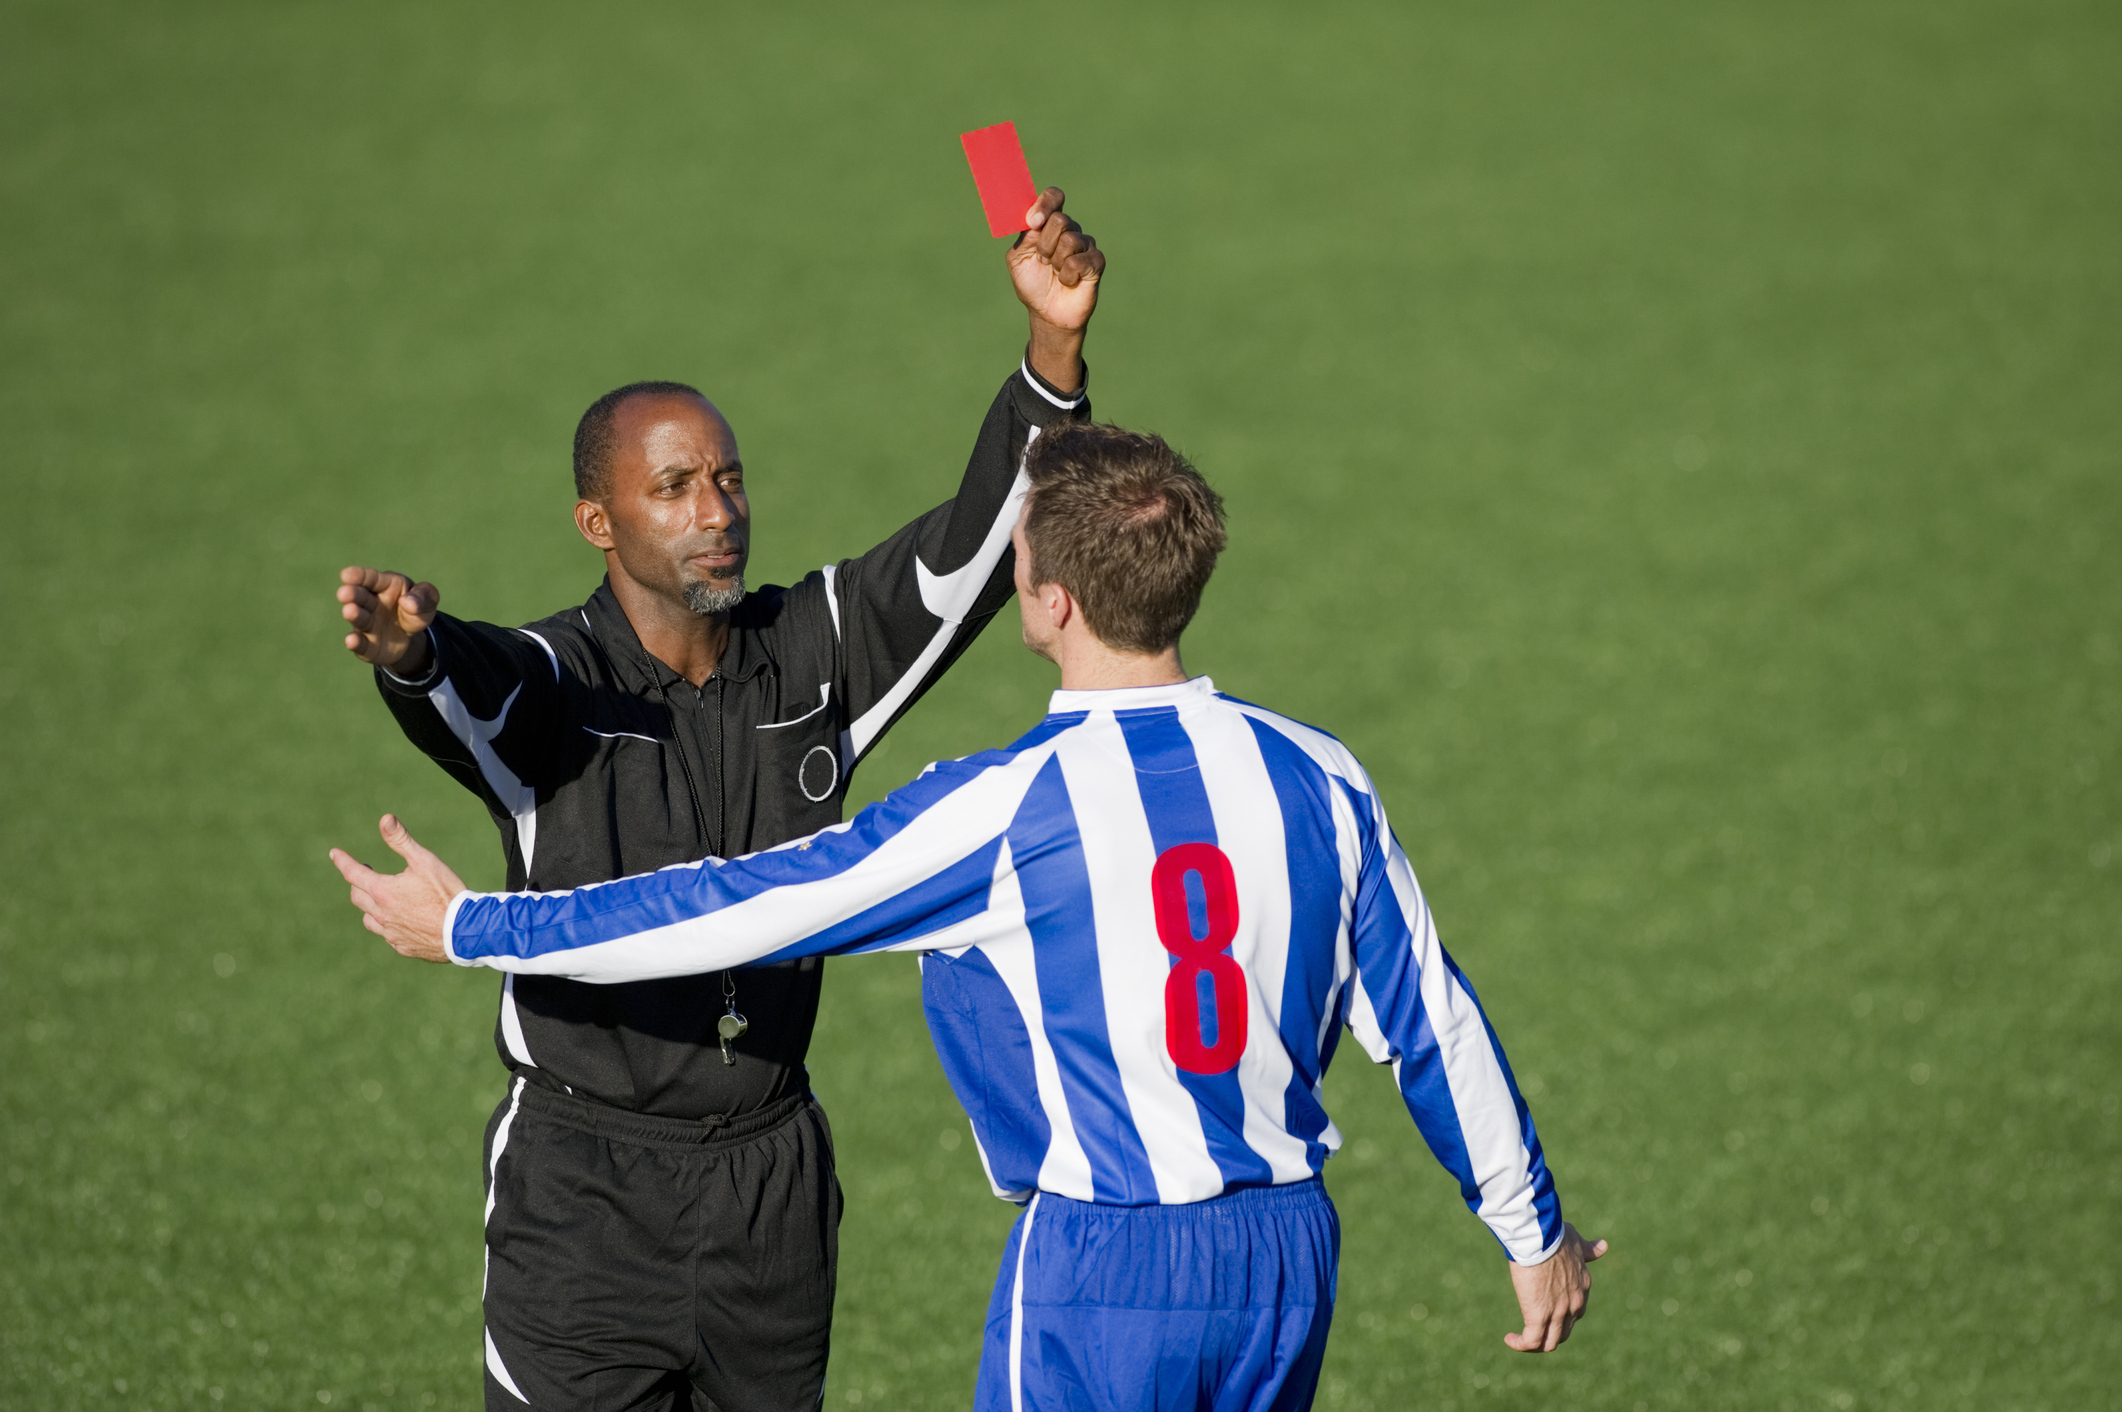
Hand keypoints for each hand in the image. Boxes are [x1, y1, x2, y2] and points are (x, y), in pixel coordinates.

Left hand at [328, 815, 466, 963]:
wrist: (463, 930)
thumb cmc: (446, 893)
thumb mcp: (424, 861)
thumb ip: (401, 840)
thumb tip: (385, 818)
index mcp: (383, 891)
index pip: (353, 874)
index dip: (343, 861)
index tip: (335, 854)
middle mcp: (381, 913)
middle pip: (357, 896)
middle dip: (358, 882)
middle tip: (366, 873)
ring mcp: (390, 933)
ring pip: (369, 919)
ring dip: (370, 906)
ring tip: (381, 900)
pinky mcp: (402, 946)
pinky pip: (387, 934)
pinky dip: (388, 924)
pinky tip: (401, 920)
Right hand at [337, 566, 437, 675]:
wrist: (412, 638)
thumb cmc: (416, 610)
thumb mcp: (428, 600)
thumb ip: (423, 596)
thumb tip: (408, 602)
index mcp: (384, 586)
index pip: (371, 578)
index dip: (359, 575)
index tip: (347, 575)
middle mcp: (370, 604)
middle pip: (361, 597)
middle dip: (352, 594)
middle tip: (345, 593)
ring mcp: (366, 625)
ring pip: (359, 619)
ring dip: (354, 615)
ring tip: (350, 610)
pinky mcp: (366, 646)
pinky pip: (361, 644)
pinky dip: (355, 642)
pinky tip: (352, 640)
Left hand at [1008, 187, 1102, 390]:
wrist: (1047, 313)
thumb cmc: (1032, 284)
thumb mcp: (1018, 258)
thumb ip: (1024, 234)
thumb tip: (1034, 218)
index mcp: (1049, 224)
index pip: (1054, 196)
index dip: (1045, 203)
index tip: (1034, 221)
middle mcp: (1069, 230)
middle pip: (1060, 219)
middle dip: (1045, 244)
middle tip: (1044, 261)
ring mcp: (1085, 245)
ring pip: (1070, 240)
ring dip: (1056, 262)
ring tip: (1056, 273)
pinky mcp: (1096, 262)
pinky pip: (1080, 261)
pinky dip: (1068, 275)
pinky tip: (1068, 282)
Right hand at [1504, 1222, 1607, 1351]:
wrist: (1540, 1238)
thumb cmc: (1554, 1236)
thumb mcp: (1577, 1243)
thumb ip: (1589, 1249)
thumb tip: (1604, 1246)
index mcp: (1583, 1288)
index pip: (1575, 1312)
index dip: (1560, 1315)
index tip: (1543, 1309)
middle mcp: (1575, 1304)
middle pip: (1564, 1332)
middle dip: (1549, 1333)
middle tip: (1531, 1327)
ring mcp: (1558, 1312)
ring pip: (1550, 1342)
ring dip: (1536, 1345)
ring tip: (1519, 1339)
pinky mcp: (1538, 1316)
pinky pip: (1532, 1341)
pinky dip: (1521, 1344)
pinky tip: (1509, 1338)